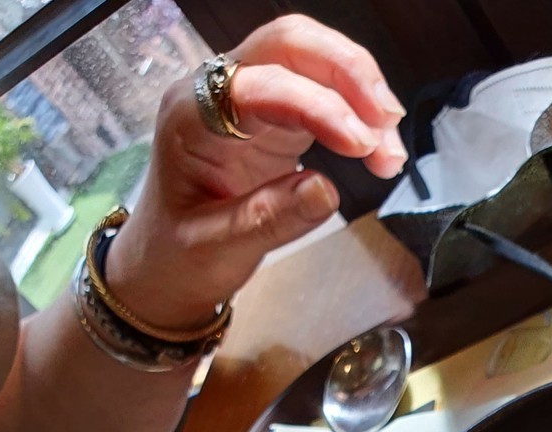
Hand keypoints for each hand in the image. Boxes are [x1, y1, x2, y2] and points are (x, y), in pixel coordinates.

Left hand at [106, 15, 405, 332]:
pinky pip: (320, 91)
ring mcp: (247, 98)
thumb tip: (326, 190)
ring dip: (360, 92)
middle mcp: (216, 91)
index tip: (359, 144)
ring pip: (310, 59)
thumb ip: (269, 218)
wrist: (162, 268)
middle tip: (386, 122)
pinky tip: (378, 145)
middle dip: (346, 72)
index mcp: (189, 116)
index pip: (261, 86)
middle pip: (289, 44)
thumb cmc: (177, 257)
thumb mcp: (217, 250)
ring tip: (389, 148)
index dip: (316, 106)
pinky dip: (355, 112)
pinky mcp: (273, 116)